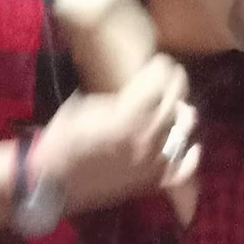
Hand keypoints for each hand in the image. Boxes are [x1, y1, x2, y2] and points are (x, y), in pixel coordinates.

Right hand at [33, 54, 199, 210]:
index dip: (162, 68)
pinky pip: (182, 170)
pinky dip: (190, 158)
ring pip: (182, 130)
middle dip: (174, 82)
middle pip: (174, 102)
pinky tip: (191, 147)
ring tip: (177, 105)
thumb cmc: (62, 140)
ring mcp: (152, 161)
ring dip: (181, 114)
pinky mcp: (152, 181)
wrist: (53, 182)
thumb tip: (134, 87)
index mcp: (126, 116)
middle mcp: (145, 137)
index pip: (159, 83)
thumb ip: (115, 97)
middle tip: (171, 74)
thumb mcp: (82, 105)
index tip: (159, 61)